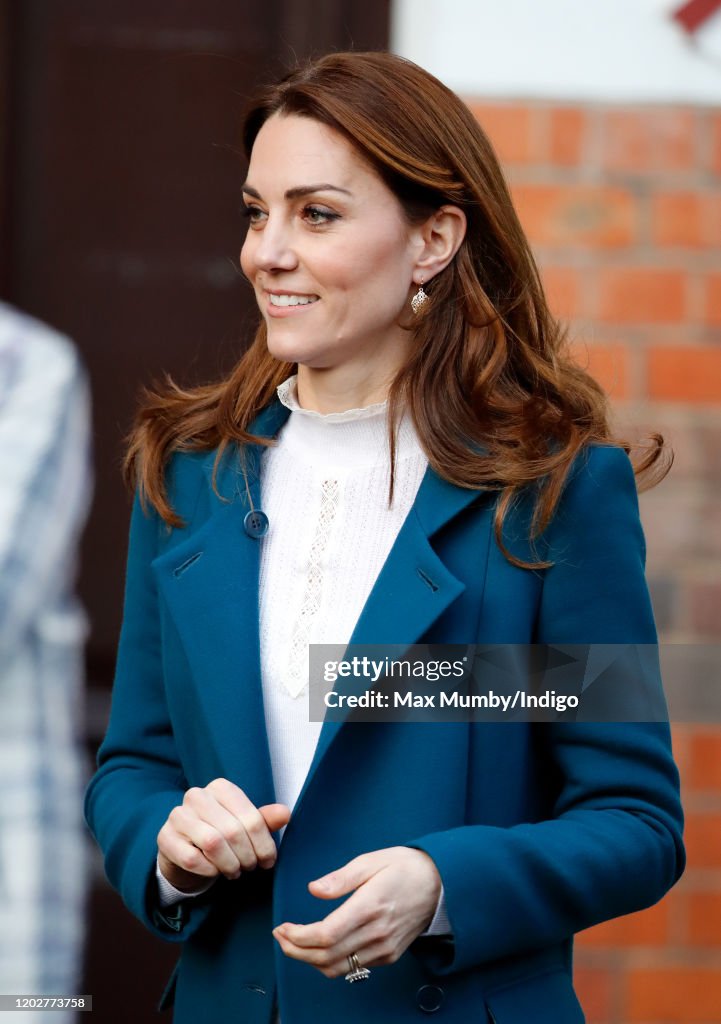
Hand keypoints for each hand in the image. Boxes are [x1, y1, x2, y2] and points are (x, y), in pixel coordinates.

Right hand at [157, 777, 290, 891]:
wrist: (186, 849)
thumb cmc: (221, 834)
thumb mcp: (245, 825)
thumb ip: (264, 819)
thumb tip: (286, 813)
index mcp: (221, 787)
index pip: (251, 817)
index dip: (264, 844)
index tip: (268, 861)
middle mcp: (197, 796)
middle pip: (233, 831)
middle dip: (247, 856)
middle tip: (251, 868)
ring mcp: (178, 815)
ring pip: (213, 843)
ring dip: (229, 864)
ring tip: (235, 871)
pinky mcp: (165, 837)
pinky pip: (192, 858)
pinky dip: (209, 870)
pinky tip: (215, 872)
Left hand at [272, 847, 441, 977]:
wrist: (440, 885)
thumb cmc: (404, 867)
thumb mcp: (372, 860)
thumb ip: (341, 878)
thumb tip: (314, 889)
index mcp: (370, 906)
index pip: (326, 935)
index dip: (298, 937)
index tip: (282, 927)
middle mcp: (377, 933)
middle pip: (326, 956)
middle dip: (296, 950)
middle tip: (280, 936)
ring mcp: (384, 948)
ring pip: (338, 968)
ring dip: (310, 961)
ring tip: (294, 944)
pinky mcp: (389, 955)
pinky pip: (353, 968)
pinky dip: (331, 963)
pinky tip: (320, 947)